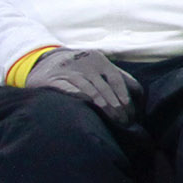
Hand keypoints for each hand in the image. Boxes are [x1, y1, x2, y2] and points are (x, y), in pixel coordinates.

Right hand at [24, 48, 141, 122]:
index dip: (126, 97)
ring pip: (92, 91)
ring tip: (114, 120)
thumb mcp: (96, 68)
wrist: (45, 61)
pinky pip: (71, 91)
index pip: (118, 79)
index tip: (132, 113)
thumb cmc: (78, 69)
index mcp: (100, 60)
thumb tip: (137, 96)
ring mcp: (70, 71)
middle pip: (107, 87)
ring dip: (105, 107)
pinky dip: (84, 100)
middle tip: (125, 121)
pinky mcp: (54, 80)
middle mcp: (87, 64)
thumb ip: (116, 78)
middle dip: (118, 106)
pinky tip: (92, 111)